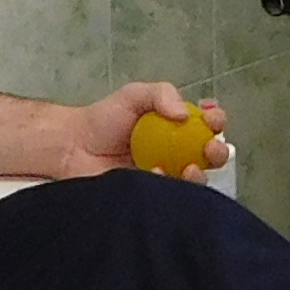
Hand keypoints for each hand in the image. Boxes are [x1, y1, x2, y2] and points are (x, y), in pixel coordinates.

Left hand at [57, 80, 226, 178]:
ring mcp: (166, 175)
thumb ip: (161, 94)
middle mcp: (176, 151)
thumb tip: (185, 114)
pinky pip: (171, 195)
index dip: (216, 121)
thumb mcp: (134, 95)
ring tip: (189, 168)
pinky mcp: (152, 195)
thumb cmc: (103, 119)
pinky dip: (170, 186)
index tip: (212, 119)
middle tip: (209, 149)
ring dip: (201, 174)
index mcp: (176, 126)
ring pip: (197, 180)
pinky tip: (156, 174)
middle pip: (210, 155)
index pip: (207, 123)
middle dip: (218, 151)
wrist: (72, 148)